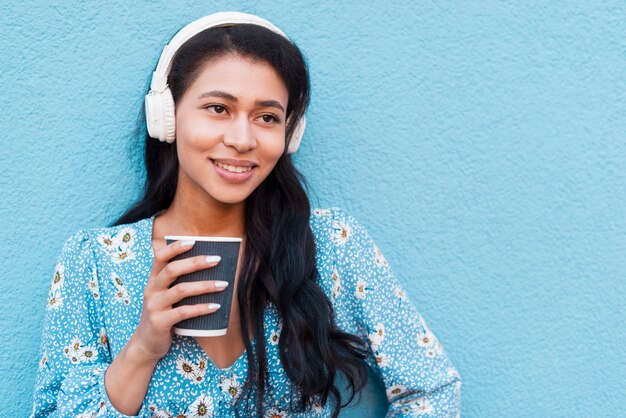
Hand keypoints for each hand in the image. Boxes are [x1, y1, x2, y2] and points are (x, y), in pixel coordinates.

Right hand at [130, 240, 226, 361]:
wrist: (147, 343)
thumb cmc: (163, 313)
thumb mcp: (166, 294)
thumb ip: (178, 280)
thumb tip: (208, 264)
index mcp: (153, 279)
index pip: (160, 257)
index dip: (175, 247)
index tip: (193, 241)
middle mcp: (151, 289)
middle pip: (172, 270)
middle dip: (196, 263)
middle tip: (217, 259)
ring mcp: (154, 306)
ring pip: (180, 290)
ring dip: (204, 286)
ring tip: (224, 284)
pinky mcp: (160, 322)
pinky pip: (183, 312)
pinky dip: (201, 308)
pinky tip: (216, 306)